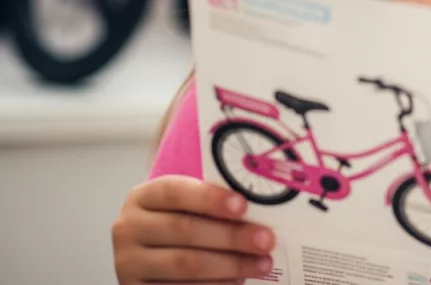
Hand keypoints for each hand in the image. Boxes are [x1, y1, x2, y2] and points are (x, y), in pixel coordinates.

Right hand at [112, 175, 275, 283]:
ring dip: (230, 265)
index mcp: (142, 197)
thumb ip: (213, 201)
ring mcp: (128, 264)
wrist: (152, 254)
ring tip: (263, 264)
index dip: (209, 198)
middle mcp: (128, 228)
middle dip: (231, 236)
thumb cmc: (181, 220)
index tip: (243, 206)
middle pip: (184, 230)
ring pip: (185, 264)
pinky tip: (238, 282)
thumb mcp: (187, 205)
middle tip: (266, 240)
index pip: (174, 191)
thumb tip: (263, 206)